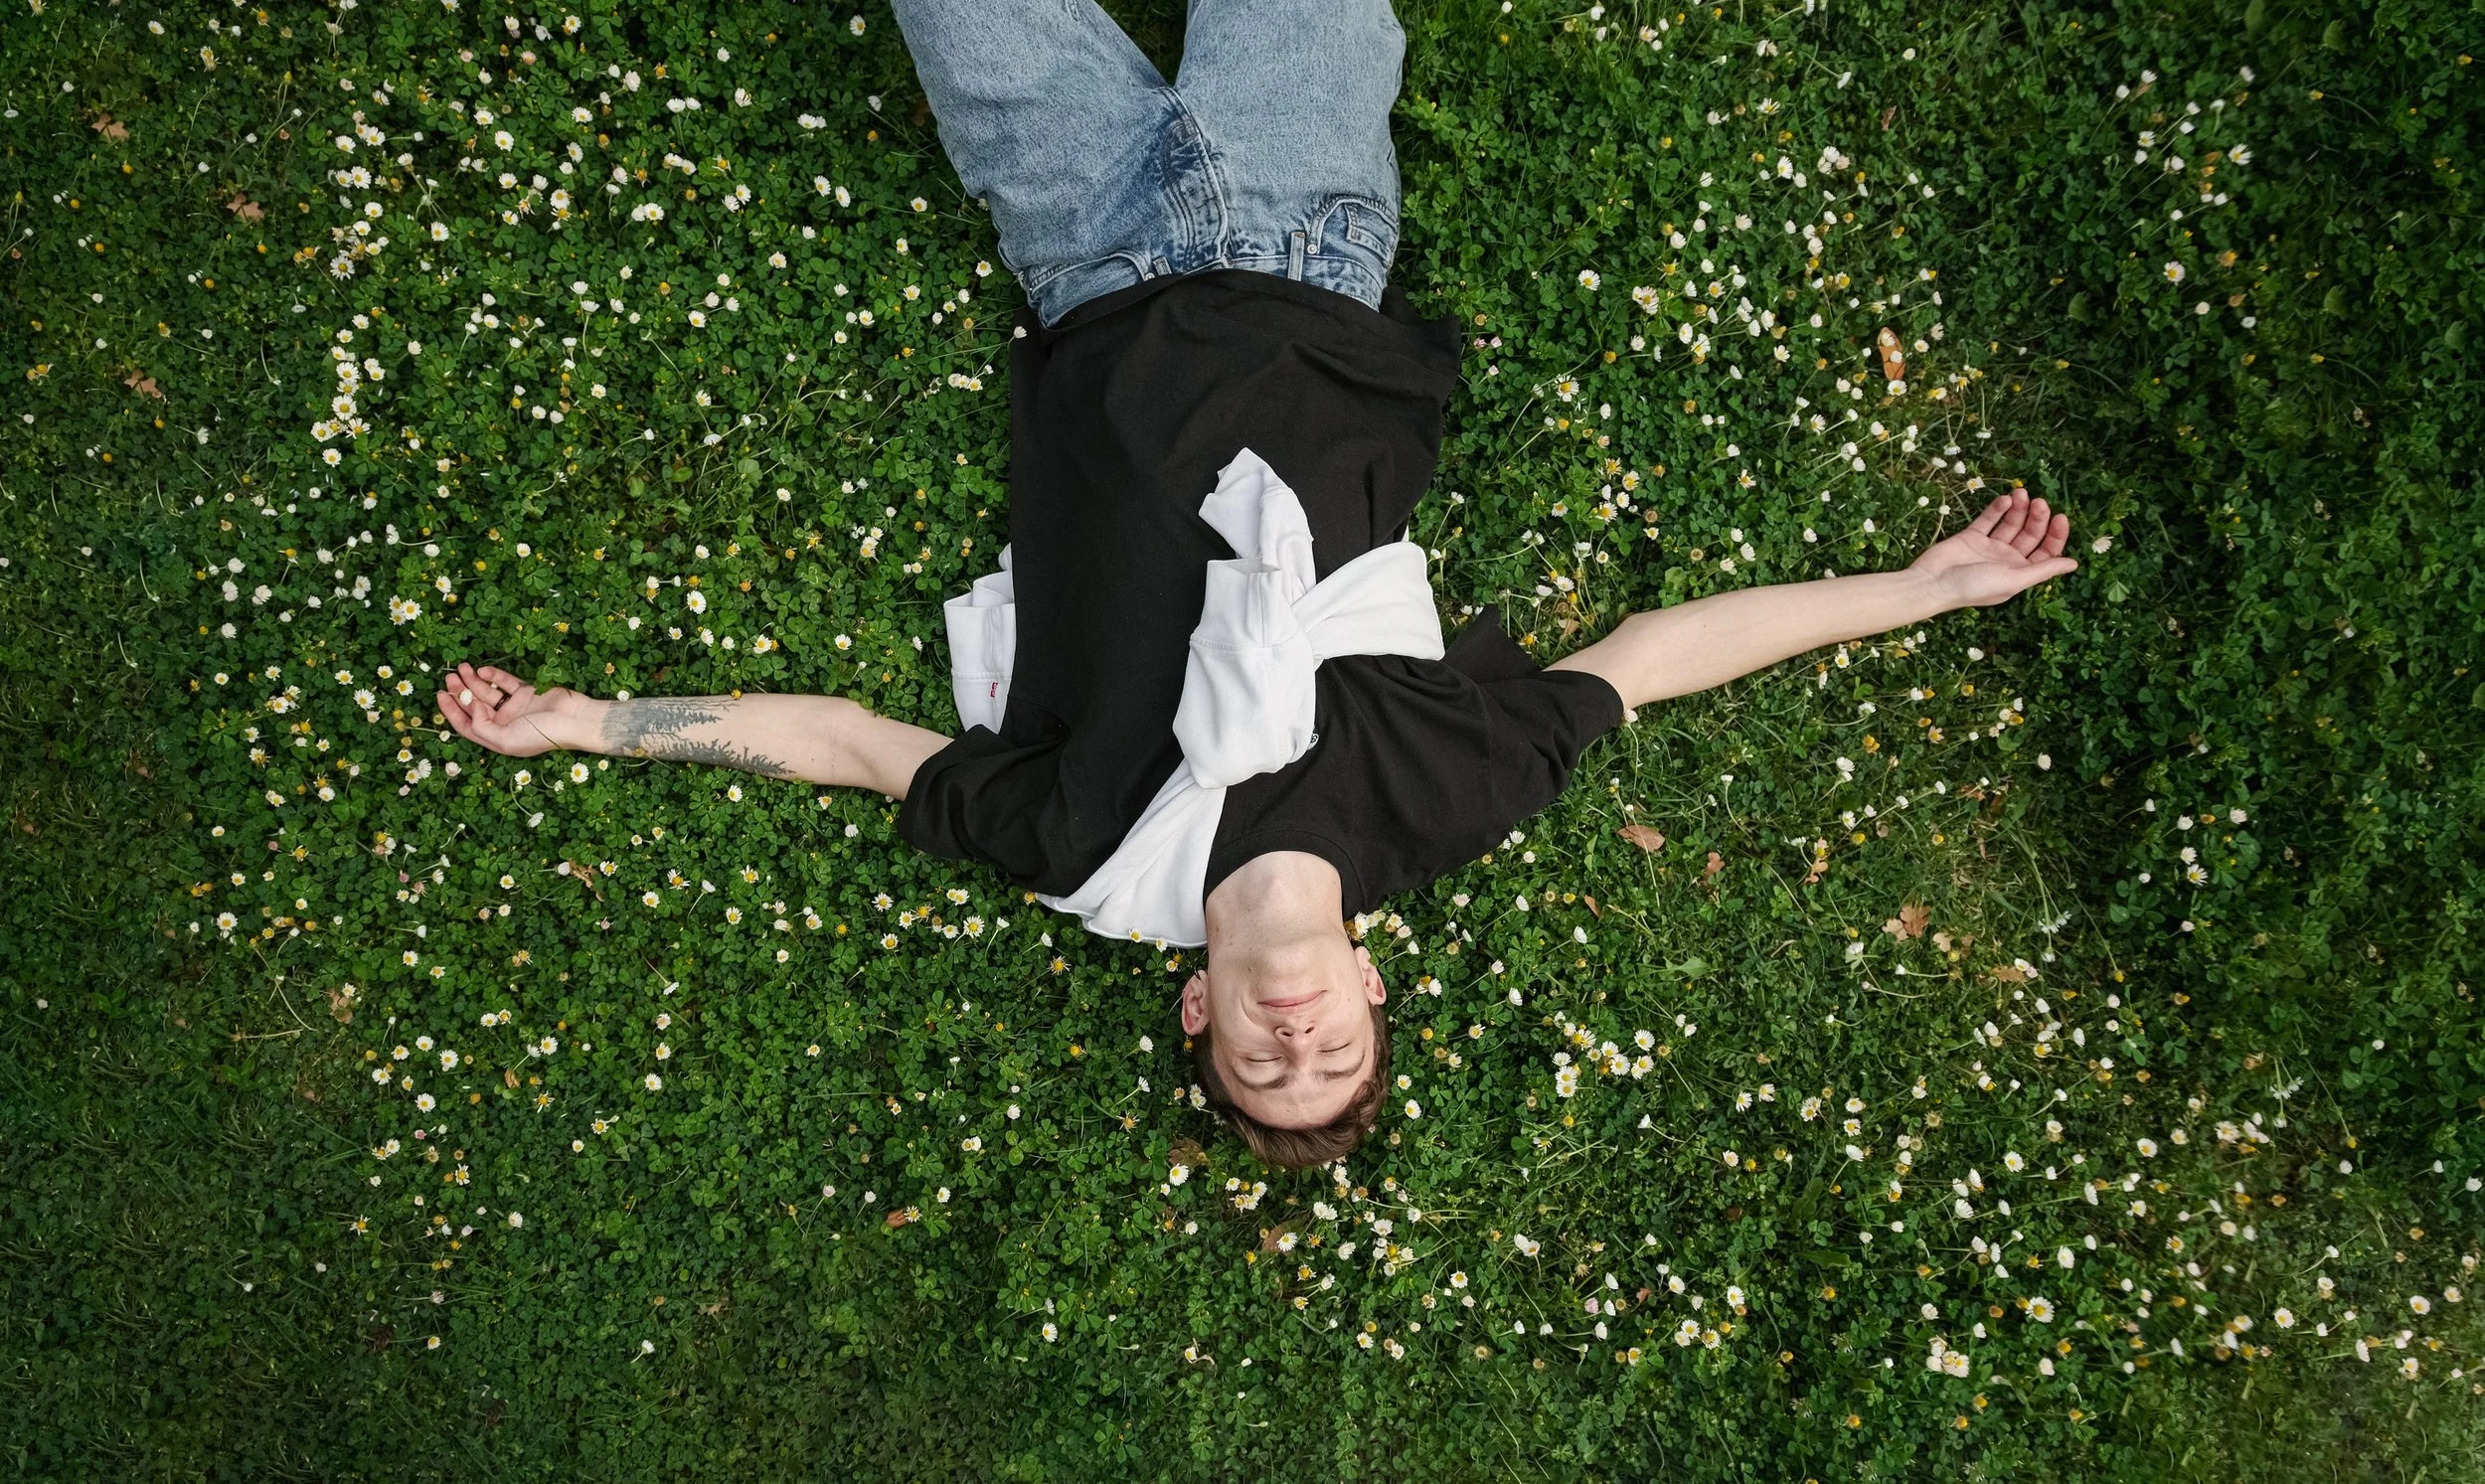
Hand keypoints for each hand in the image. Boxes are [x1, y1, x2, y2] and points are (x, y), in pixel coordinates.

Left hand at [435, 662, 580, 757]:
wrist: (574, 720)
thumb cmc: (541, 734)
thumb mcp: (505, 740)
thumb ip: (481, 726)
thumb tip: (472, 707)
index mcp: (497, 739)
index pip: (466, 725)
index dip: (451, 711)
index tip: (440, 694)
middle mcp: (503, 723)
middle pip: (474, 706)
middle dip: (460, 691)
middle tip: (450, 676)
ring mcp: (515, 707)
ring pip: (487, 692)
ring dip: (473, 680)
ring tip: (463, 667)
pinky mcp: (526, 692)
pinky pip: (505, 683)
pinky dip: (494, 676)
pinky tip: (485, 671)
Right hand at [1911, 488, 2078, 608]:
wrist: (1932, 583)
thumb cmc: (1974, 586)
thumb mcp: (2014, 579)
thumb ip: (2044, 570)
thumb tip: (2074, 564)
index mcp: (2020, 572)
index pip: (2046, 551)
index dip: (2056, 535)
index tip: (2060, 517)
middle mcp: (2007, 559)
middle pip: (2030, 534)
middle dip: (2037, 518)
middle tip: (2040, 502)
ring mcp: (1989, 547)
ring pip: (2011, 523)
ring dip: (2019, 509)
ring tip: (2021, 494)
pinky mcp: (1971, 536)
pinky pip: (1989, 519)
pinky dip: (1997, 509)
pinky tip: (2005, 499)